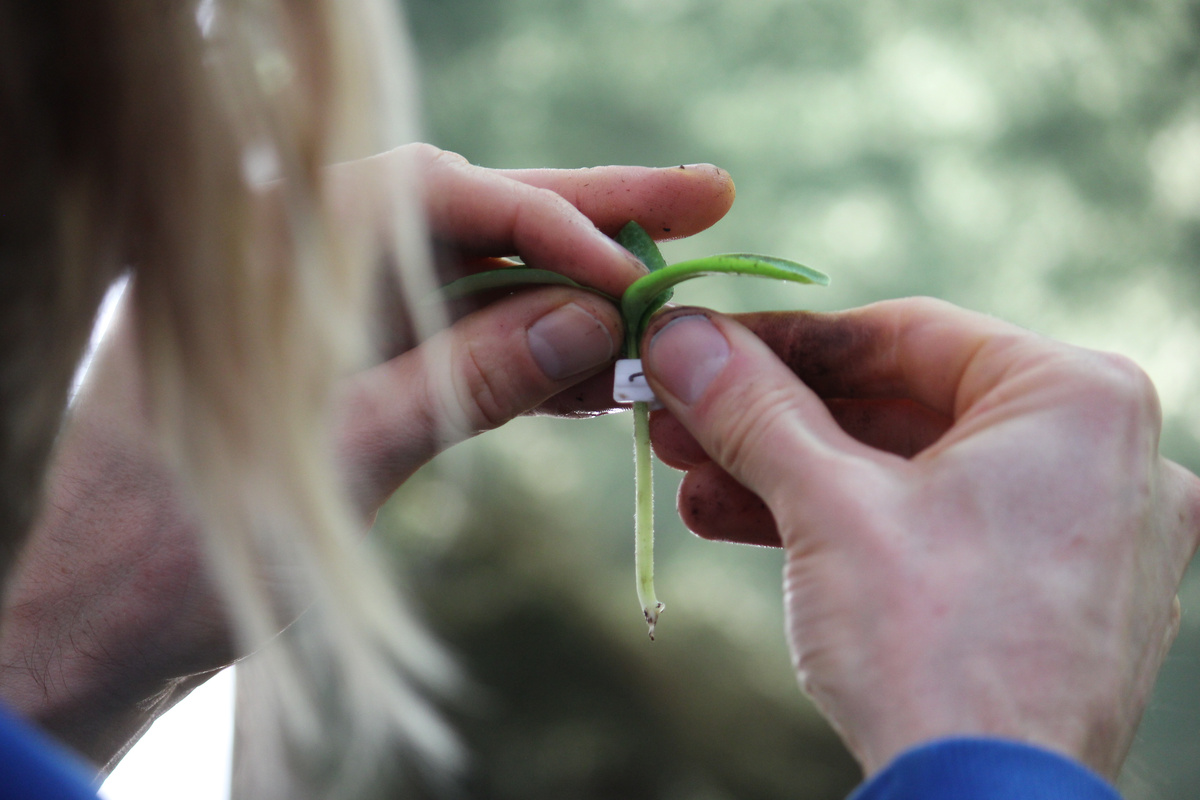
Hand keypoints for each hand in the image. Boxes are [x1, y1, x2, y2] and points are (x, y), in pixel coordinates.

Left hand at [0, 146, 734, 766]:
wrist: (98, 617)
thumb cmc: (178, 542)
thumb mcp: (336, 462)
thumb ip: (460, 382)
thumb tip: (586, 321)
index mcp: (279, 259)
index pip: (434, 195)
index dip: (545, 221)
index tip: (631, 270)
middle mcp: (316, 269)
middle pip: (473, 215)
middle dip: (588, 213)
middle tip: (701, 198)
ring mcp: (345, 323)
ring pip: (482, 282)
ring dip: (576, 291)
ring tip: (673, 286)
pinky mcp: (366, 375)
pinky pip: (467, 346)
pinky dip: (536, 359)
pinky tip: (602, 374)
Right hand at [642, 299, 1199, 779]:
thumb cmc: (933, 645)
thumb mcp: (827, 504)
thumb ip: (753, 408)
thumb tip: (681, 337)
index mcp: (1077, 398)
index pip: (903, 336)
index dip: (786, 342)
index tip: (706, 345)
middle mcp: (1104, 457)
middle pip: (900, 410)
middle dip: (774, 421)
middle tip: (684, 416)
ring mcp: (1084, 537)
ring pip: (910, 476)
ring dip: (793, 477)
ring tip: (697, 481)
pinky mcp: (1053, 603)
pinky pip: (937, 534)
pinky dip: (847, 528)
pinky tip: (747, 525)